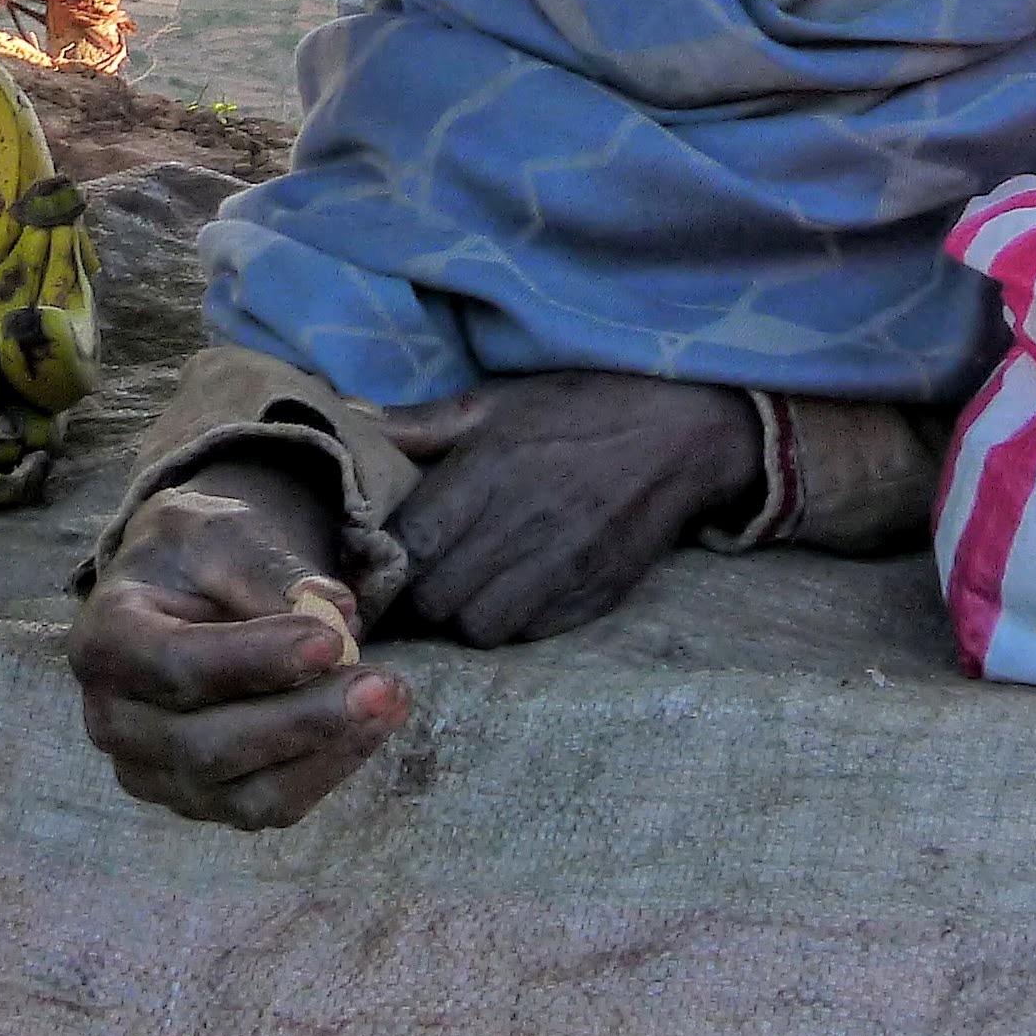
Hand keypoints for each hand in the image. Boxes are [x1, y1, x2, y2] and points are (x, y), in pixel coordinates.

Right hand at [70, 461, 411, 830]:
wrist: (184, 587)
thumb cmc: (199, 555)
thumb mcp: (223, 533)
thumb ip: (269, 569)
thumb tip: (338, 612)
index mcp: (103, 640)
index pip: (173, 666)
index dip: (254, 660)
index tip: (329, 641)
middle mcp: (112, 719)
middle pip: (205, 745)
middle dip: (303, 718)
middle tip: (383, 683)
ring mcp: (151, 772)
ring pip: (241, 794)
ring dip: (326, 751)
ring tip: (391, 699)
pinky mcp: (197, 799)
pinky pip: (266, 807)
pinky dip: (326, 770)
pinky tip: (371, 727)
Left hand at [389, 373, 760, 646]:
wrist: (684, 431)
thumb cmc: (583, 407)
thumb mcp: (499, 400)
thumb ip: (422, 422)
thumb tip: (351, 420)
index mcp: (488, 472)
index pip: (408, 547)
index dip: (385, 560)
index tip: (384, 555)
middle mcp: (521, 526)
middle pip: (435, 599)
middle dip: (420, 591)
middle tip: (427, 573)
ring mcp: (562, 567)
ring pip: (479, 628)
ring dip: (464, 614)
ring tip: (471, 585)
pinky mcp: (594, 595)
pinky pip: (530, 634)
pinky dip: (514, 622)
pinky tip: (517, 590)